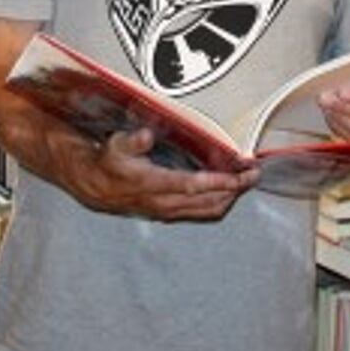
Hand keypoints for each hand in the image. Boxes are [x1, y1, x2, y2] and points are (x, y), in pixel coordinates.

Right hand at [63, 127, 258, 222]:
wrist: (96, 188)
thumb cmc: (110, 163)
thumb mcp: (116, 146)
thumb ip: (132, 141)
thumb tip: (147, 136)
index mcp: (153, 185)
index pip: (193, 186)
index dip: (220, 181)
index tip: (240, 175)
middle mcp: (164, 202)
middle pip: (208, 201)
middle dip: (234, 189)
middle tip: (253, 174)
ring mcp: (169, 211)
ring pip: (208, 210)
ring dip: (229, 197)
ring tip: (245, 182)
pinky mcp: (170, 214)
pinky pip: (201, 213)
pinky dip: (218, 202)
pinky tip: (227, 191)